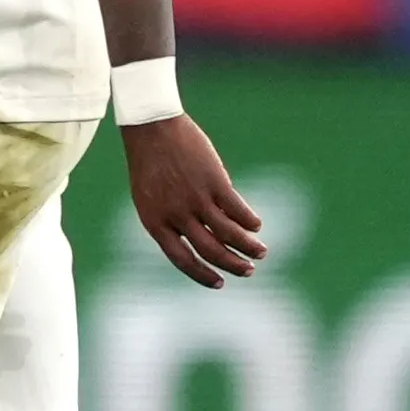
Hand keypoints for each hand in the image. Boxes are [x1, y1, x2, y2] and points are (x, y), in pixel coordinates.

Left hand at [121, 115, 265, 288]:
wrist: (151, 128)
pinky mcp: (214, 181)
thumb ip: (170, 220)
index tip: (220, 282)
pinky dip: (249, 220)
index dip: (203, 275)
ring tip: (260, 252)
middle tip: (248, 271)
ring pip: (229, 233)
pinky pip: (237, 209)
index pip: (183, 260)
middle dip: (233, 264)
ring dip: (248, 246)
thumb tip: (201, 237)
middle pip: (211, 250)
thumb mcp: (149, 198)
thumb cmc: (149, 163)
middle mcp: (177, 216)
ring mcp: (196, 199)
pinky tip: (256, 225)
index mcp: (156, 223)